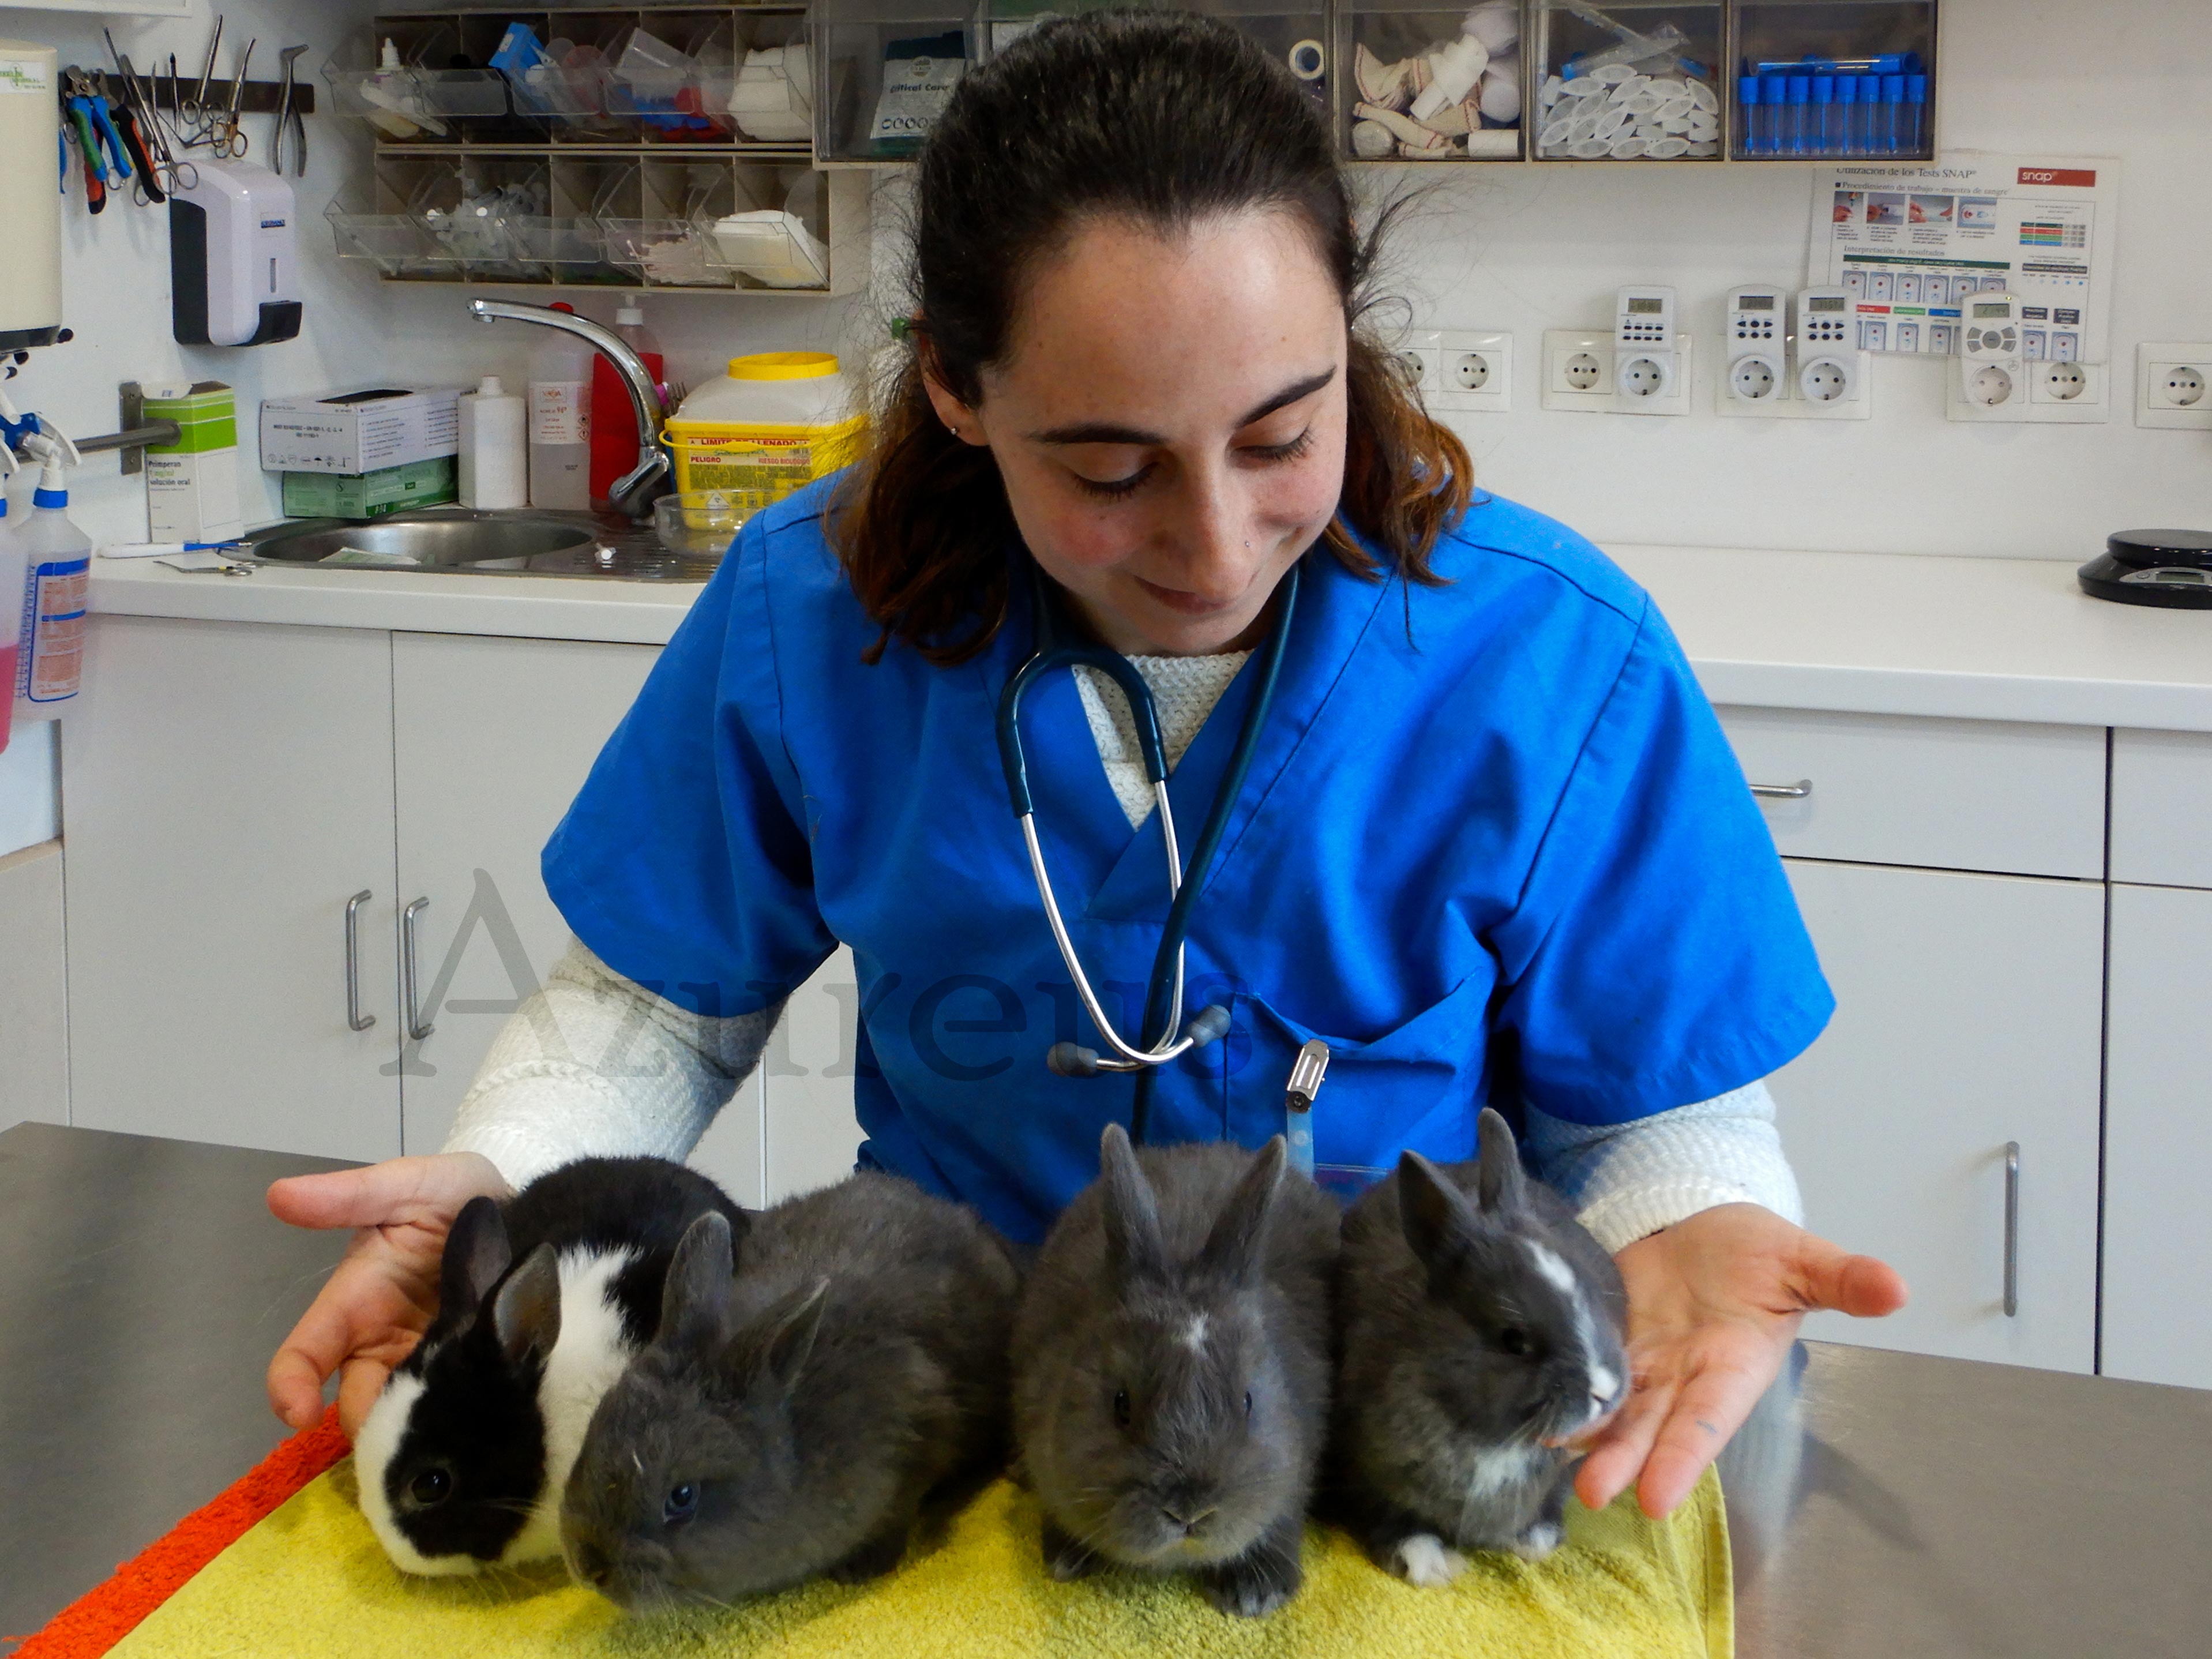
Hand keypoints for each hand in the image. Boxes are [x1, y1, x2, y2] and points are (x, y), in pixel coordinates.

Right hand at [264, 1151, 510, 1435]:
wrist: (517, 1205)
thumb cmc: (449, 1193)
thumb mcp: (404, 1185)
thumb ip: (350, 1195)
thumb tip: (280, 1193)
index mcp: (353, 1302)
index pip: (304, 1355)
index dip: (290, 1387)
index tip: (300, 1415)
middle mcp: (382, 1342)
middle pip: (356, 1404)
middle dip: (371, 1427)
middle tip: (410, 1426)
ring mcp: (425, 1361)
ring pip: (405, 1417)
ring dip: (419, 1427)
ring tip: (453, 1419)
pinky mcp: (468, 1370)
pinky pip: (455, 1404)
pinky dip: (460, 1413)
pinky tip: (482, 1408)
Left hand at [1574, 1203, 1906, 1519]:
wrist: (1703, 1220)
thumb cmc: (1757, 1250)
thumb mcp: (1800, 1258)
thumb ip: (1841, 1278)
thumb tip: (1895, 1286)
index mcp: (1732, 1366)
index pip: (1707, 1419)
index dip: (1683, 1456)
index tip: (1657, 1497)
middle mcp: (1684, 1375)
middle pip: (1652, 1426)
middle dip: (1623, 1459)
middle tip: (1591, 1492)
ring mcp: (1643, 1359)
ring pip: (1615, 1407)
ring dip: (1588, 1435)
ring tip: (1553, 1454)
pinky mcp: (1608, 1335)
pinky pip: (1587, 1369)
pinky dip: (1565, 1388)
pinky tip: (1536, 1407)